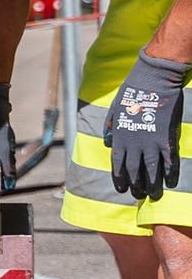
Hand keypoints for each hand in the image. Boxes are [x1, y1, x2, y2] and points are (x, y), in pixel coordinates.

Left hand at [104, 50, 187, 199]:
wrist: (151, 83)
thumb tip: (107, 142)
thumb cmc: (131, 94)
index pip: (117, 163)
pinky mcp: (166, 138)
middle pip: (133, 170)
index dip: (119, 177)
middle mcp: (133, 143)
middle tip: (138, 195)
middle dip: (135, 185)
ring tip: (153, 195)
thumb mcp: (113, 110)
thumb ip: (110, 128)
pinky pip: (169, 160)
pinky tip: (170, 182)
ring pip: (151, 170)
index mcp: (119, 137)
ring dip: (152, 184)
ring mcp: (150, 142)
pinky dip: (169, 172)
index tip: (121, 188)